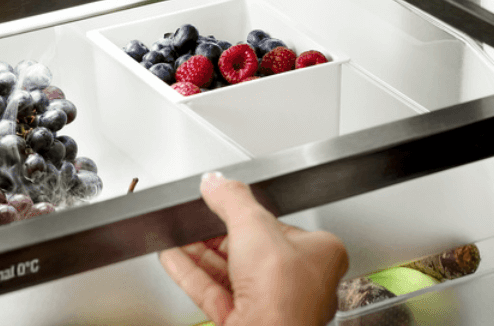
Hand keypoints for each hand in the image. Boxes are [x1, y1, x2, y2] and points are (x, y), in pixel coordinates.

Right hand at [160, 172, 348, 325]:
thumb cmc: (285, 298)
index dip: (248, 214)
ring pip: (229, 272)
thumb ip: (233, 200)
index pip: (279, 226)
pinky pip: (212, 291)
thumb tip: (216, 182)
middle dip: (216, 234)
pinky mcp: (241, 321)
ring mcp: (269, 305)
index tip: (224, 202)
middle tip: (195, 216)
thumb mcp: (256, 227)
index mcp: (320, 256)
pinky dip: (190, 272)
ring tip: (177, 234)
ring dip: (199, 252)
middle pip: (250, 250)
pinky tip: (173, 256)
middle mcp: (298, 283)